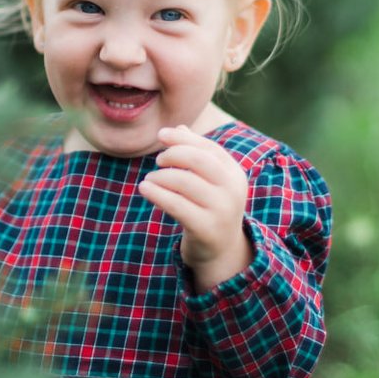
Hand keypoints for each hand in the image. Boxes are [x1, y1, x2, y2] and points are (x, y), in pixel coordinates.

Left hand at [139, 124, 251, 290]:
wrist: (220, 250)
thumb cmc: (210, 207)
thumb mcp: (209, 181)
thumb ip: (196, 155)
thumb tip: (178, 127)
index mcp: (235, 174)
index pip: (208, 148)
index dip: (183, 138)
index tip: (161, 135)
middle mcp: (232, 190)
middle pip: (198, 160)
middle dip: (174, 154)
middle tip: (158, 160)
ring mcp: (221, 210)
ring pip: (184, 182)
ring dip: (160, 176)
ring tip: (149, 179)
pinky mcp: (205, 228)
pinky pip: (176, 205)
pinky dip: (156, 193)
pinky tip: (144, 188)